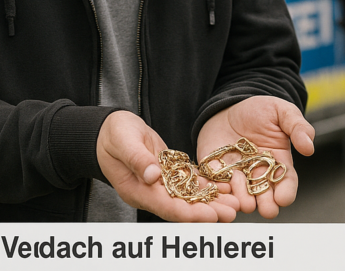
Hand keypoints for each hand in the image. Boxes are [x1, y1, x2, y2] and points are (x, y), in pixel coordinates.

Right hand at [96, 111, 239, 221]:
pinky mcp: (168, 173)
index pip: (166, 207)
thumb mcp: (123, 141)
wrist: (109, 128)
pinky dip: (207, 187)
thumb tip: (153, 175)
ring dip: (212, 201)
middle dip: (208, 211)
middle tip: (232, 212)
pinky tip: (226, 187)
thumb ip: (137, 159)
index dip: (190, 213)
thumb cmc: (112, 134)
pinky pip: (190, 184)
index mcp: (137, 190)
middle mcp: (150, 192)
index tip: (210, 215)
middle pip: (182, 207)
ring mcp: (160, 185)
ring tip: (235, 204)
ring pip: (190, 197)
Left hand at [197, 96, 314, 218]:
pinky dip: (219, 191)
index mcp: (279, 163)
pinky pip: (217, 187)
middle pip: (266, 196)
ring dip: (244, 200)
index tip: (284, 198)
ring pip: (242, 196)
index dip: (287, 192)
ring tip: (245, 201)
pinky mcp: (216, 175)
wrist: (228, 106)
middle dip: (267, 204)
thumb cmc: (259, 110)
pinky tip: (221, 191)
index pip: (287, 183)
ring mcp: (238, 177)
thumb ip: (297, 127)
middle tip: (268, 209)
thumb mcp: (282, 112)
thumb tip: (309, 148)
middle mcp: (259, 175)